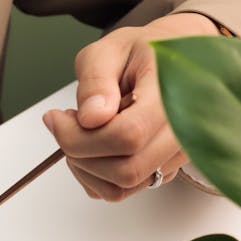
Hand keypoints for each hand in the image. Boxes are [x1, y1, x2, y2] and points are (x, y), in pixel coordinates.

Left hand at [42, 12, 219, 200]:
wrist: (177, 61)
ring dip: (86, 168)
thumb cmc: (144, 52)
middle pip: (126, 170)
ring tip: (81, 133)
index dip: (82, 135)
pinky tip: (94, 145)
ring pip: (122, 188)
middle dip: (81, 154)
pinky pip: (122, 190)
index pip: (128, 135)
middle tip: (66, 125)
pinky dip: (95, 175)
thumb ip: (96, 80)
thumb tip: (91, 118)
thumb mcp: (109, 50)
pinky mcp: (163, 171)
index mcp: (173, 96)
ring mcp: (176, 158)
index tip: (57, 117)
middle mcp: (184, 134)